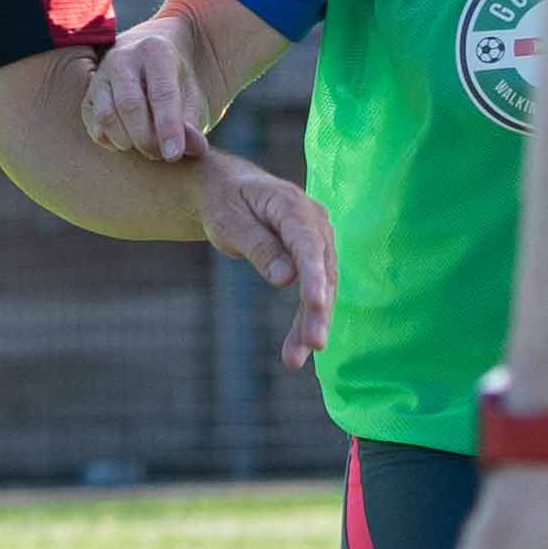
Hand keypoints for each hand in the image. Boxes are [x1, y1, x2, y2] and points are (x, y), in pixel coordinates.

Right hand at [84, 14, 213, 161]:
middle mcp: (123, 58)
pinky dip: (109, 141)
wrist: (147, 61)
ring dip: (126, 142)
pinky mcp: (88, 94)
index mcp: (156, 51)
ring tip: (145, 149)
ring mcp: (101, 75)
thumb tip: (197, 148)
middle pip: (130, 106)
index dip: (168, 128)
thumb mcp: (191, 95)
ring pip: (107, 116)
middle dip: (146, 139)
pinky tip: (127, 142)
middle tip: (160, 155)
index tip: (174, 155)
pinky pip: (93, 124)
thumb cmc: (174, 82)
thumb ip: (193, 122)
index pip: (161, 94)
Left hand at [195, 149, 333, 367]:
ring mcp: (317, 238)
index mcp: (292, 205)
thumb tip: (286, 279)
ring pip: (322, 286)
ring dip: (311, 323)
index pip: (308, 245)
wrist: (227, 189)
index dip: (314, 277)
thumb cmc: (224, 203)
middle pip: (322, 270)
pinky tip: (297, 347)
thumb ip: (258, 248)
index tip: (316, 306)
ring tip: (295, 359)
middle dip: (317, 311)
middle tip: (311, 346)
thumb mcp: (229, 223)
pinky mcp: (313, 256)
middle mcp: (314, 221)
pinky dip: (306, 318)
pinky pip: (314, 289)